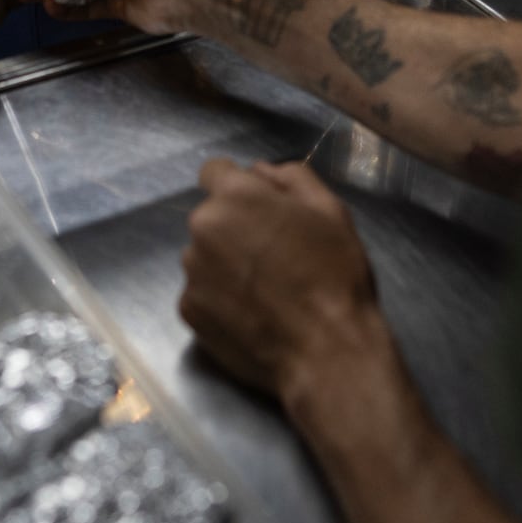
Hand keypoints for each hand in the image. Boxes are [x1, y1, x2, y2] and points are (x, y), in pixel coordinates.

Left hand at [179, 159, 384, 400]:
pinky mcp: (188, 310)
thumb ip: (291, 178)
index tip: (256, 207)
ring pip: (204, 256)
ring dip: (224, 264)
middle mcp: (202, 228)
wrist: (325, 352)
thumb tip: (259, 170)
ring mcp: (191, 271)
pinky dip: (220, 299)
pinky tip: (252, 314)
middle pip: (211, 218)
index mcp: (235, 197)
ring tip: (265, 291)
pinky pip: (201, 293)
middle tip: (274, 256)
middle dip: (235, 228)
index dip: (236, 185)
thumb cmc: (333, 276)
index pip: (214, 171)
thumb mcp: (330, 212)